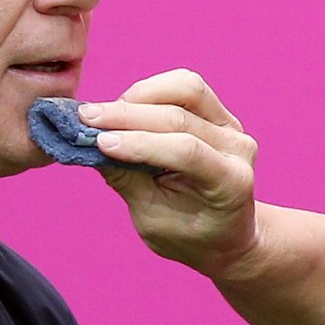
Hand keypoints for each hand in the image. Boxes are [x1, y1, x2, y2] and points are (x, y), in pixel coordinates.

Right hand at [78, 70, 262, 277]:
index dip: (140, 143)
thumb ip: (127, 181)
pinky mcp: (219, 113)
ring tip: (105, 113)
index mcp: (231, 183)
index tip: (98, 142)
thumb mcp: (153, 220)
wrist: (224, 235)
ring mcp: (232, 127)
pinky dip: (151, 92)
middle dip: (128, 115)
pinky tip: (125, 107)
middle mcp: (239, 148)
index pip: (186, 151)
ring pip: (186, 89)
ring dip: (140, 96)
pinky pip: (185, 88)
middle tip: (85, 118)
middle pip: (181, 116)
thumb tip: (90, 146)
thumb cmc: (188, 236)